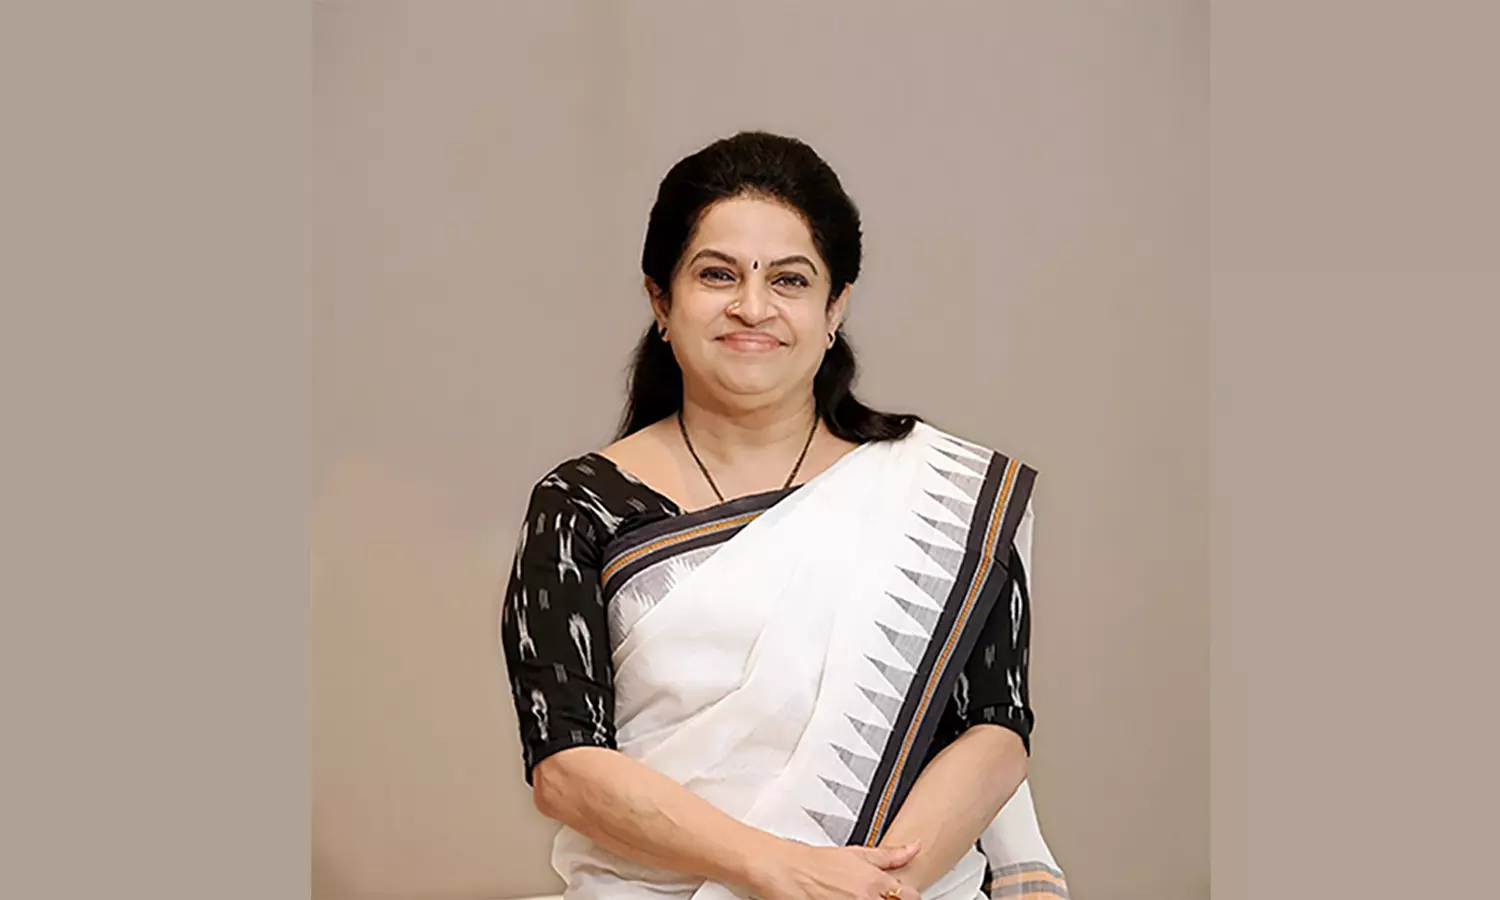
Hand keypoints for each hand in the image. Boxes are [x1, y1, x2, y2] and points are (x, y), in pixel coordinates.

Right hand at [749, 840, 921, 899]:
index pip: (911, 896)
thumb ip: (889, 855)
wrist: (784, 871)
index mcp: (875, 882)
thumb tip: (914, 848)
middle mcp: (867, 899)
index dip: (907, 896)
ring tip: (854, 896)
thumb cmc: (815, 863)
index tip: (898, 894)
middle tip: (873, 894)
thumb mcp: (856, 853)